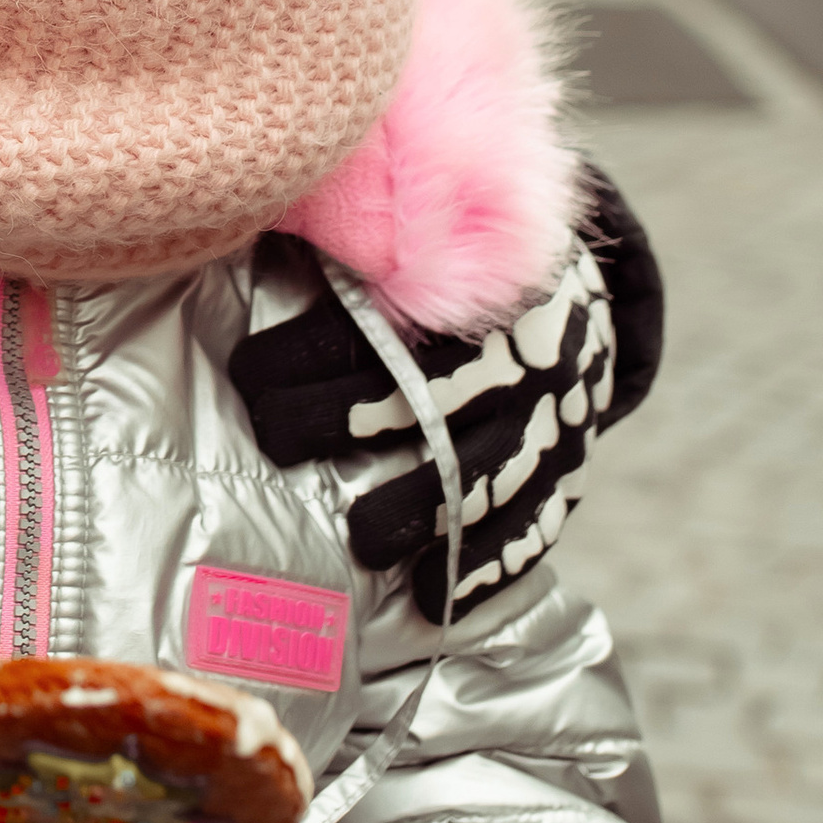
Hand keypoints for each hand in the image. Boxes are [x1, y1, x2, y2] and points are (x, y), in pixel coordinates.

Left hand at [233, 174, 663, 617]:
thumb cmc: (461, 271)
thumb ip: (347, 244)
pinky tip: (436, 598)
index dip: (306, 355)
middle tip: (275, 440)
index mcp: (471, 292)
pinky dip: (489, 566)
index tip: (248, 373)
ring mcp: (551, 423)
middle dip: (339, 424)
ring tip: (362, 541)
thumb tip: (246, 224)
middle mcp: (516, 360)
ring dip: (423, 513)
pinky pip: (534, 527)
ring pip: (485, 477)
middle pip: (424, 402)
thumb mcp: (420, 241)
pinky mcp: (566, 473)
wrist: (576, 294)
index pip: (377, 328)